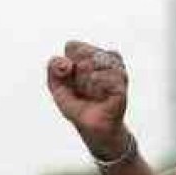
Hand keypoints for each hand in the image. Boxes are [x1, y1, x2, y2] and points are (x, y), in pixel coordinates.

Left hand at [47, 41, 129, 158]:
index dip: (66, 62)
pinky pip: (108, 75)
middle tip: (81, 87)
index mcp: (88, 56)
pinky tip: (97, 91)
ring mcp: (115, 70)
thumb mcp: (57, 88)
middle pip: (84, 51)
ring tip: (89, 91)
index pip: (72, 46)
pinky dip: (98, 81)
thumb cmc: (76, 105)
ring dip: (86, 78)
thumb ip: (53, 70)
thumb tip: (65, 63)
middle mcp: (104, 59)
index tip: (68, 78)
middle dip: (76, 71)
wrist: (92, 128)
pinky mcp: (122, 84)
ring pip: (97, 60)